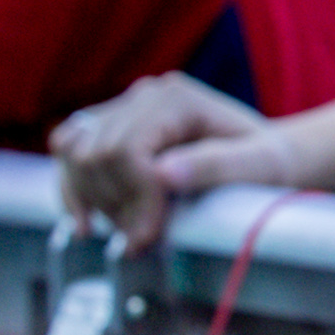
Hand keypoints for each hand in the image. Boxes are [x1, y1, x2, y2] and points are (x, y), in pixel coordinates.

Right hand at [50, 73, 287, 250]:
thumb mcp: (258, 167)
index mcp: (178, 99)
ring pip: (75, 153)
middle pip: (96, 155)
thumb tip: (163, 173)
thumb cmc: (265, 163)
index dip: (133, 198)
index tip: (148, 236)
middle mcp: (145, 95)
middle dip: (116, 204)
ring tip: (127, 230)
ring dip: (92, 200)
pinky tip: (87, 220)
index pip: (128, 150)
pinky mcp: (110, 124)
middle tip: (141, 240)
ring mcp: (125, 106)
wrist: (264, 157)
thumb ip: (215, 168)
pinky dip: (73, 187)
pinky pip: (68, 149)